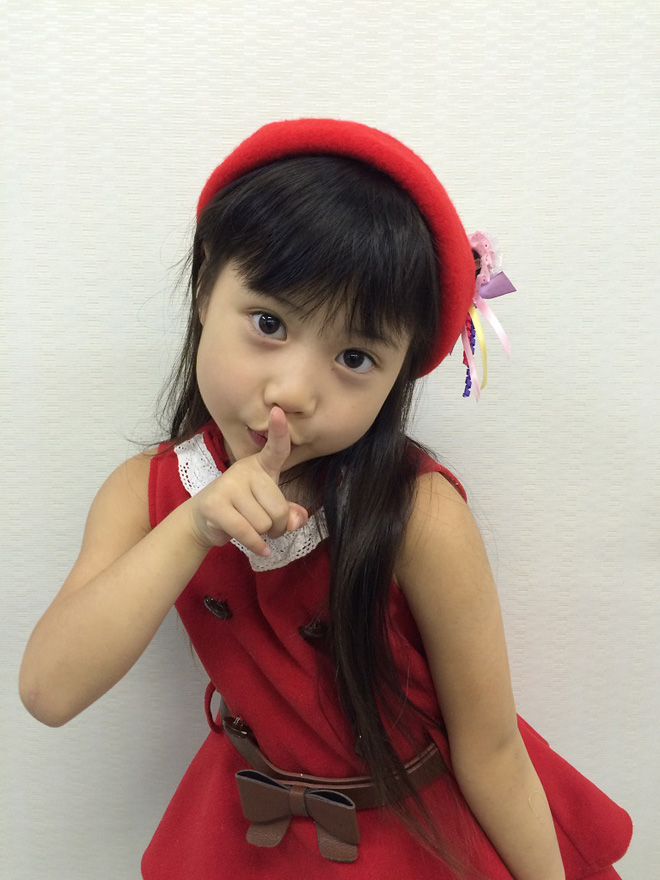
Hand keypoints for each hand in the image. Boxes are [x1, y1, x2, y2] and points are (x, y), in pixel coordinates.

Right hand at [187, 407, 308, 556]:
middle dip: (276, 526)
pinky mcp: (216, 505)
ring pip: (264, 523)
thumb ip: (289, 513)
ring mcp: (228, 486)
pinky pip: (248, 533)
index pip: (275, 448)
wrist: (204, 520)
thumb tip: (298, 519)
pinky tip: (261, 549)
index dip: (279, 431)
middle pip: (279, 508)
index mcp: (261, 466)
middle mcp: (245, 470)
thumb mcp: (269, 509)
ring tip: (249, 528)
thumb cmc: (243, 510)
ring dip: (263, 536)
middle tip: (265, 527)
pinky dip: (257, 546)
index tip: (278, 411)